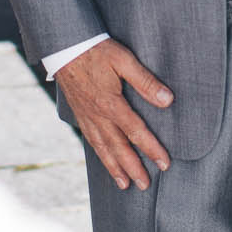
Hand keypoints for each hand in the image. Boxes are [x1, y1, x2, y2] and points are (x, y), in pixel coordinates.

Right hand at [53, 38, 172, 190]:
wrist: (63, 46)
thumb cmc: (96, 50)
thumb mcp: (123, 59)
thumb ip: (145, 81)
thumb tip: (167, 100)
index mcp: (111, 103)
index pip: (136, 132)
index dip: (151, 149)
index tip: (164, 164)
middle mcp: (98, 115)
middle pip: (118, 147)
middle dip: (133, 167)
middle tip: (145, 185)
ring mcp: (87, 117)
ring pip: (102, 148)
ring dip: (115, 167)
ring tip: (124, 184)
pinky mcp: (79, 114)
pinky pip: (90, 140)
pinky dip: (99, 155)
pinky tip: (105, 160)